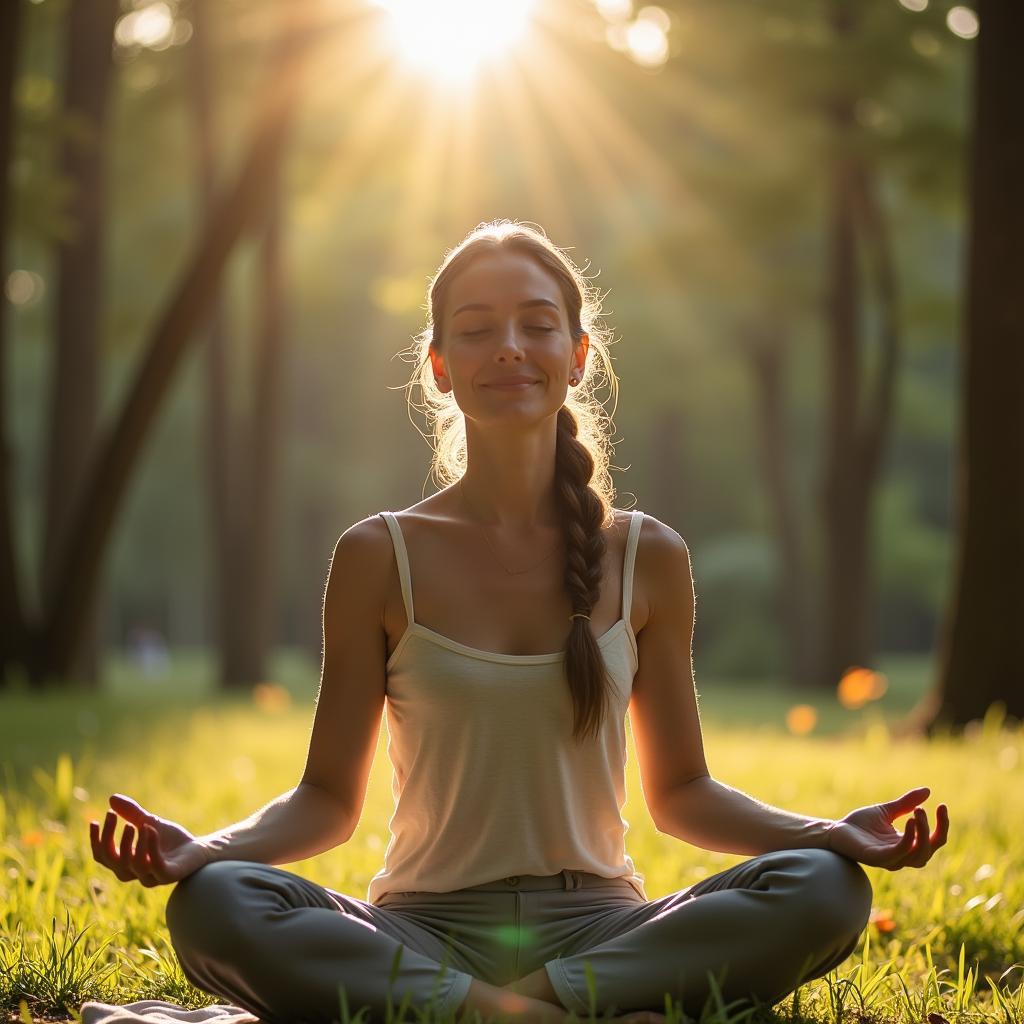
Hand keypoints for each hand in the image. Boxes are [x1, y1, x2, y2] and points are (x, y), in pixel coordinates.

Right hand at [89, 793, 213, 886]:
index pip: (103, 856)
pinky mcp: (169, 875)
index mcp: (126, 863)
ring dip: (132, 843)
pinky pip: (156, 866)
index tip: (95, 820)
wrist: (198, 848)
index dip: (96, 840)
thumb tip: (111, 798)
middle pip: (113, 861)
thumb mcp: (149, 823)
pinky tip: (151, 829)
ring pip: (132, 866)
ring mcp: (152, 876)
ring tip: (136, 824)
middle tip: (114, 816)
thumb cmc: (171, 839)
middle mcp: (135, 873)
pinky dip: (151, 847)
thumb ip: (131, 814)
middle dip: (110, 838)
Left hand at [825, 786, 948, 870]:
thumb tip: (927, 791)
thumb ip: (906, 804)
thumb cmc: (860, 824)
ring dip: (922, 834)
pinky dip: (908, 840)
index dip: (942, 825)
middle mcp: (903, 856)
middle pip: (929, 850)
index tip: (942, 805)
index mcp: (907, 845)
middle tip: (923, 809)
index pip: (934, 841)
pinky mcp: (877, 858)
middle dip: (934, 830)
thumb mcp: (887, 811)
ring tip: (918, 812)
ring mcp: (891, 859)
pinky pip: (899, 853)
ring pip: (918, 855)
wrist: (836, 830)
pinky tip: (911, 822)